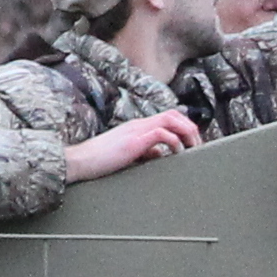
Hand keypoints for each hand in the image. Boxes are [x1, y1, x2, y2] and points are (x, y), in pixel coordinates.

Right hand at [68, 109, 202, 182]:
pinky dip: (173, 142)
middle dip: (191, 128)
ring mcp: (135, 131)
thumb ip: (144, 153)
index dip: (184, 127)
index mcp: (137, 127)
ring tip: (193, 148)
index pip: (167, 117)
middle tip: (199, 146)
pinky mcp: (133, 142)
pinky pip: (160, 134)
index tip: (193, 143)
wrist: (78, 162)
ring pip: (170, 119)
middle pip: (173, 114)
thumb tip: (161, 155)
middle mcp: (138, 125)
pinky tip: (176, 154)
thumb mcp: (127, 156)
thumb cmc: (99, 162)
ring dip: (186, 132)